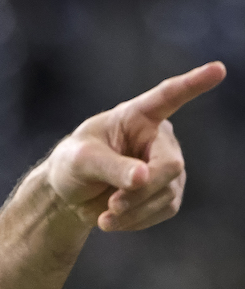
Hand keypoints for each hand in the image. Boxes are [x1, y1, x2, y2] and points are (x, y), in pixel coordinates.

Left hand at [44, 62, 225, 231]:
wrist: (70, 194)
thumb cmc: (73, 164)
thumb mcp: (80, 161)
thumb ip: (110, 166)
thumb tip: (143, 177)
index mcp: (137, 116)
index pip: (168, 97)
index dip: (193, 84)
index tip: (218, 69)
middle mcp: (159, 139)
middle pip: (169, 166)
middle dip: (140, 190)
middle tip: (112, 205)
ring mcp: (168, 167)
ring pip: (166, 193)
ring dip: (133, 210)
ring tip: (104, 218)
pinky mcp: (168, 192)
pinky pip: (163, 210)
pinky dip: (136, 220)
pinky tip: (113, 220)